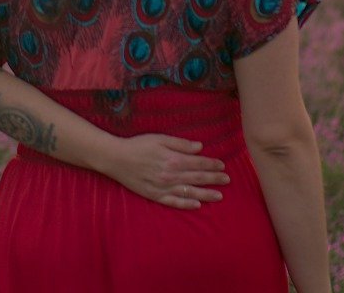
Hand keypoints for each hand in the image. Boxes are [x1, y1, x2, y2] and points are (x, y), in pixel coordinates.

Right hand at [103, 134, 228, 209]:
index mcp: (173, 159)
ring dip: (206, 194)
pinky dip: (186, 204)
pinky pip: (174, 202)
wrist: (116, 159)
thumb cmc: (138, 145)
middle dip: (214, 179)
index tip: (222, 165)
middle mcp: (171, 175)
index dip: (211, 164)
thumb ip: (180, 144)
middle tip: (227, 180)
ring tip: (219, 196)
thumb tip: (200, 147)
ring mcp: (163, 187)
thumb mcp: (159, 138)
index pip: (198, 163)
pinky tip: (197, 205)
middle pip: (197, 178)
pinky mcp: (155, 196)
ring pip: (189, 192)